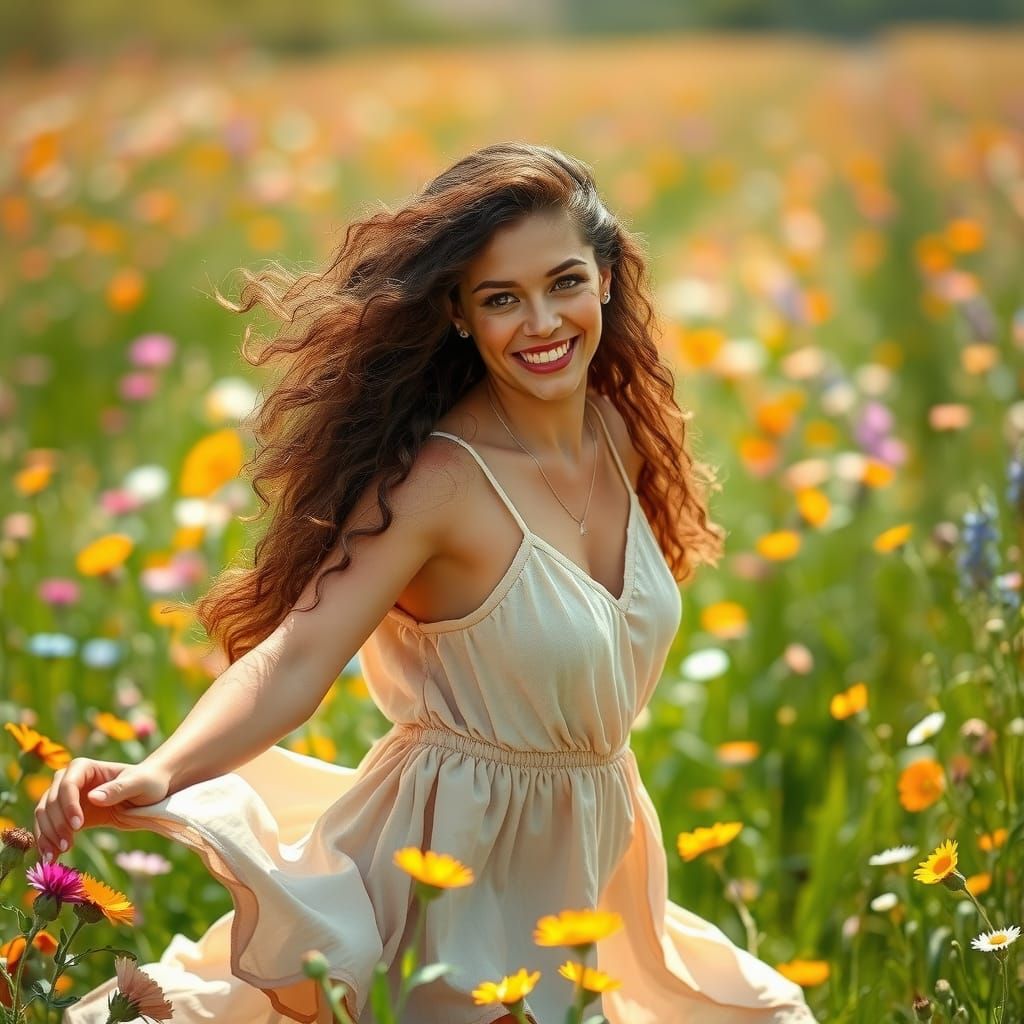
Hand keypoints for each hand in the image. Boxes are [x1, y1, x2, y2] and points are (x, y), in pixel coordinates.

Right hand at [33, 758, 170, 861]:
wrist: (148, 794)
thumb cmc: (147, 782)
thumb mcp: (139, 784)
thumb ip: (118, 789)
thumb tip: (92, 797)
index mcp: (84, 767)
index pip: (67, 785)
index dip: (68, 805)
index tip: (78, 825)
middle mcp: (69, 780)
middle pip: (51, 802)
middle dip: (55, 824)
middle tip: (66, 846)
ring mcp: (66, 798)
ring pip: (44, 815)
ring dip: (46, 836)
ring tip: (55, 855)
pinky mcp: (67, 815)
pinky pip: (49, 828)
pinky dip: (46, 842)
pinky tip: (51, 858)